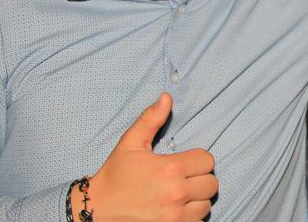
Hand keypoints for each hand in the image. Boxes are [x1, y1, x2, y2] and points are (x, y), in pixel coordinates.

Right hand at [81, 93, 217, 221]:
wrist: (96, 209)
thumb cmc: (115, 175)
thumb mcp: (130, 143)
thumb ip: (151, 119)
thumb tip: (167, 97)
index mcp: (170, 168)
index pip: (207, 160)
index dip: (198, 159)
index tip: (185, 163)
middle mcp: (176, 193)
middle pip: (212, 183)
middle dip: (200, 178)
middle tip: (184, 178)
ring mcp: (175, 217)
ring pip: (206, 205)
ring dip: (197, 199)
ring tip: (181, 195)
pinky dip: (191, 216)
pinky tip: (177, 210)